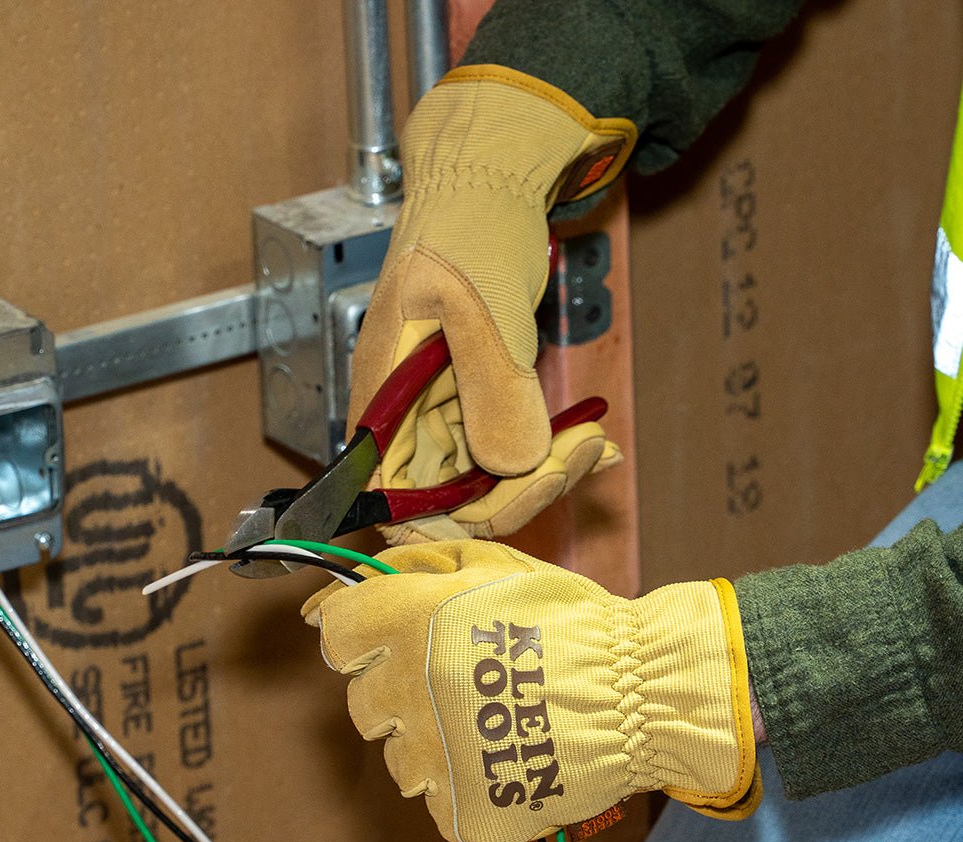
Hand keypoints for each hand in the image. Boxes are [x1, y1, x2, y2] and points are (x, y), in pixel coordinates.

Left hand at [303, 540, 760, 841]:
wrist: (637, 694)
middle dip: (398, 684)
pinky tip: (501, 754)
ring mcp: (431, 758)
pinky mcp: (459, 808)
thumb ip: (416, 564)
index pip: (336, 633)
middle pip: (362, 697)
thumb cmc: (568, 621)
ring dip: (427, 736)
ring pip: (396, 753)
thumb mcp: (494, 564)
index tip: (387, 636)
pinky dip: (459, 779)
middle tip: (458, 674)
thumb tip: (352, 575)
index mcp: (410, 625)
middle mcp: (407, 693)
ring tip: (488, 718)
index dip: (361, 631)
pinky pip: (434, 794)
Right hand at [350, 66, 635, 541]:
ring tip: (593, 438)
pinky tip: (588, 436)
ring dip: (545, 472)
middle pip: (452, 504)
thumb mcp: (476, 304)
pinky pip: (507, 451)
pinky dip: (550, 451)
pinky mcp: (475, 406)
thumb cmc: (467, 230)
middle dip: (522, 490)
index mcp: (381, 404)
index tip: (527, 481)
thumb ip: (489, 384)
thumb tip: (513, 463)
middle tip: (582, 447)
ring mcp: (440, 418)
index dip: (462, 514)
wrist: (486, 193)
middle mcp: (403, 424)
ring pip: (486, 484)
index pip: (403, 501)